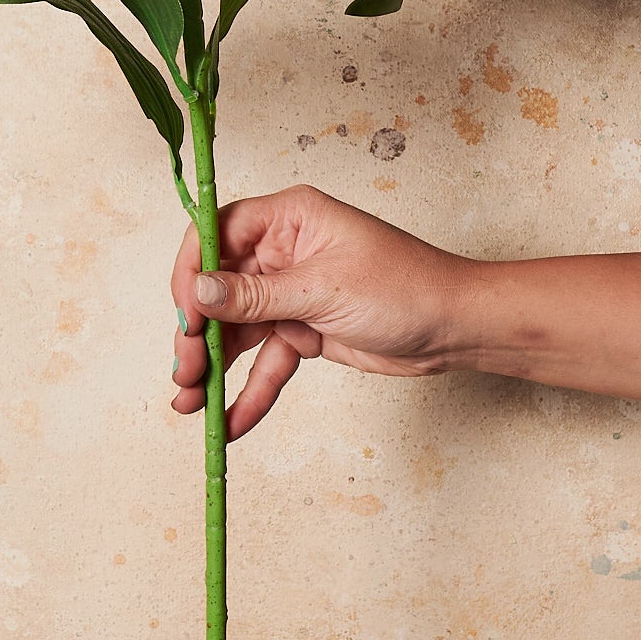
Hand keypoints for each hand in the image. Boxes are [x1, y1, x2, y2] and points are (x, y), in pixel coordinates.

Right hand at [170, 186, 475, 438]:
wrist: (456, 329)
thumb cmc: (407, 288)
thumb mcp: (323, 290)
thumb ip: (256, 296)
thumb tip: (198, 291)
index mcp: (290, 218)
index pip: (218, 234)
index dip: (192, 272)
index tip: (184, 315)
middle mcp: (285, 251)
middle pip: (220, 289)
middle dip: (198, 333)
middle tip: (184, 372)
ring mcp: (292, 293)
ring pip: (238, 331)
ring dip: (214, 368)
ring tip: (191, 404)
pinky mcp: (304, 330)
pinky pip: (267, 361)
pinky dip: (251, 391)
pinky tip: (231, 420)